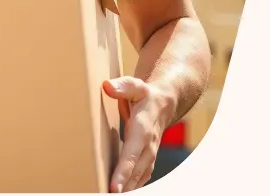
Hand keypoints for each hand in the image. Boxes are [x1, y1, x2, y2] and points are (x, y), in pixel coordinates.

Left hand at [103, 77, 172, 191]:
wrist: (163, 105)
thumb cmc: (144, 95)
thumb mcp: (134, 85)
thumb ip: (122, 86)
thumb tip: (107, 86)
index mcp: (143, 129)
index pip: (132, 153)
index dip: (123, 170)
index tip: (114, 186)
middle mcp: (148, 146)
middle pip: (136, 171)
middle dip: (124, 186)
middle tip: (108, 194)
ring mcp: (149, 155)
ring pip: (139, 177)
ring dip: (128, 189)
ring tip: (110, 195)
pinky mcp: (147, 159)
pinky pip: (140, 177)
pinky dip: (132, 186)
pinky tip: (121, 192)